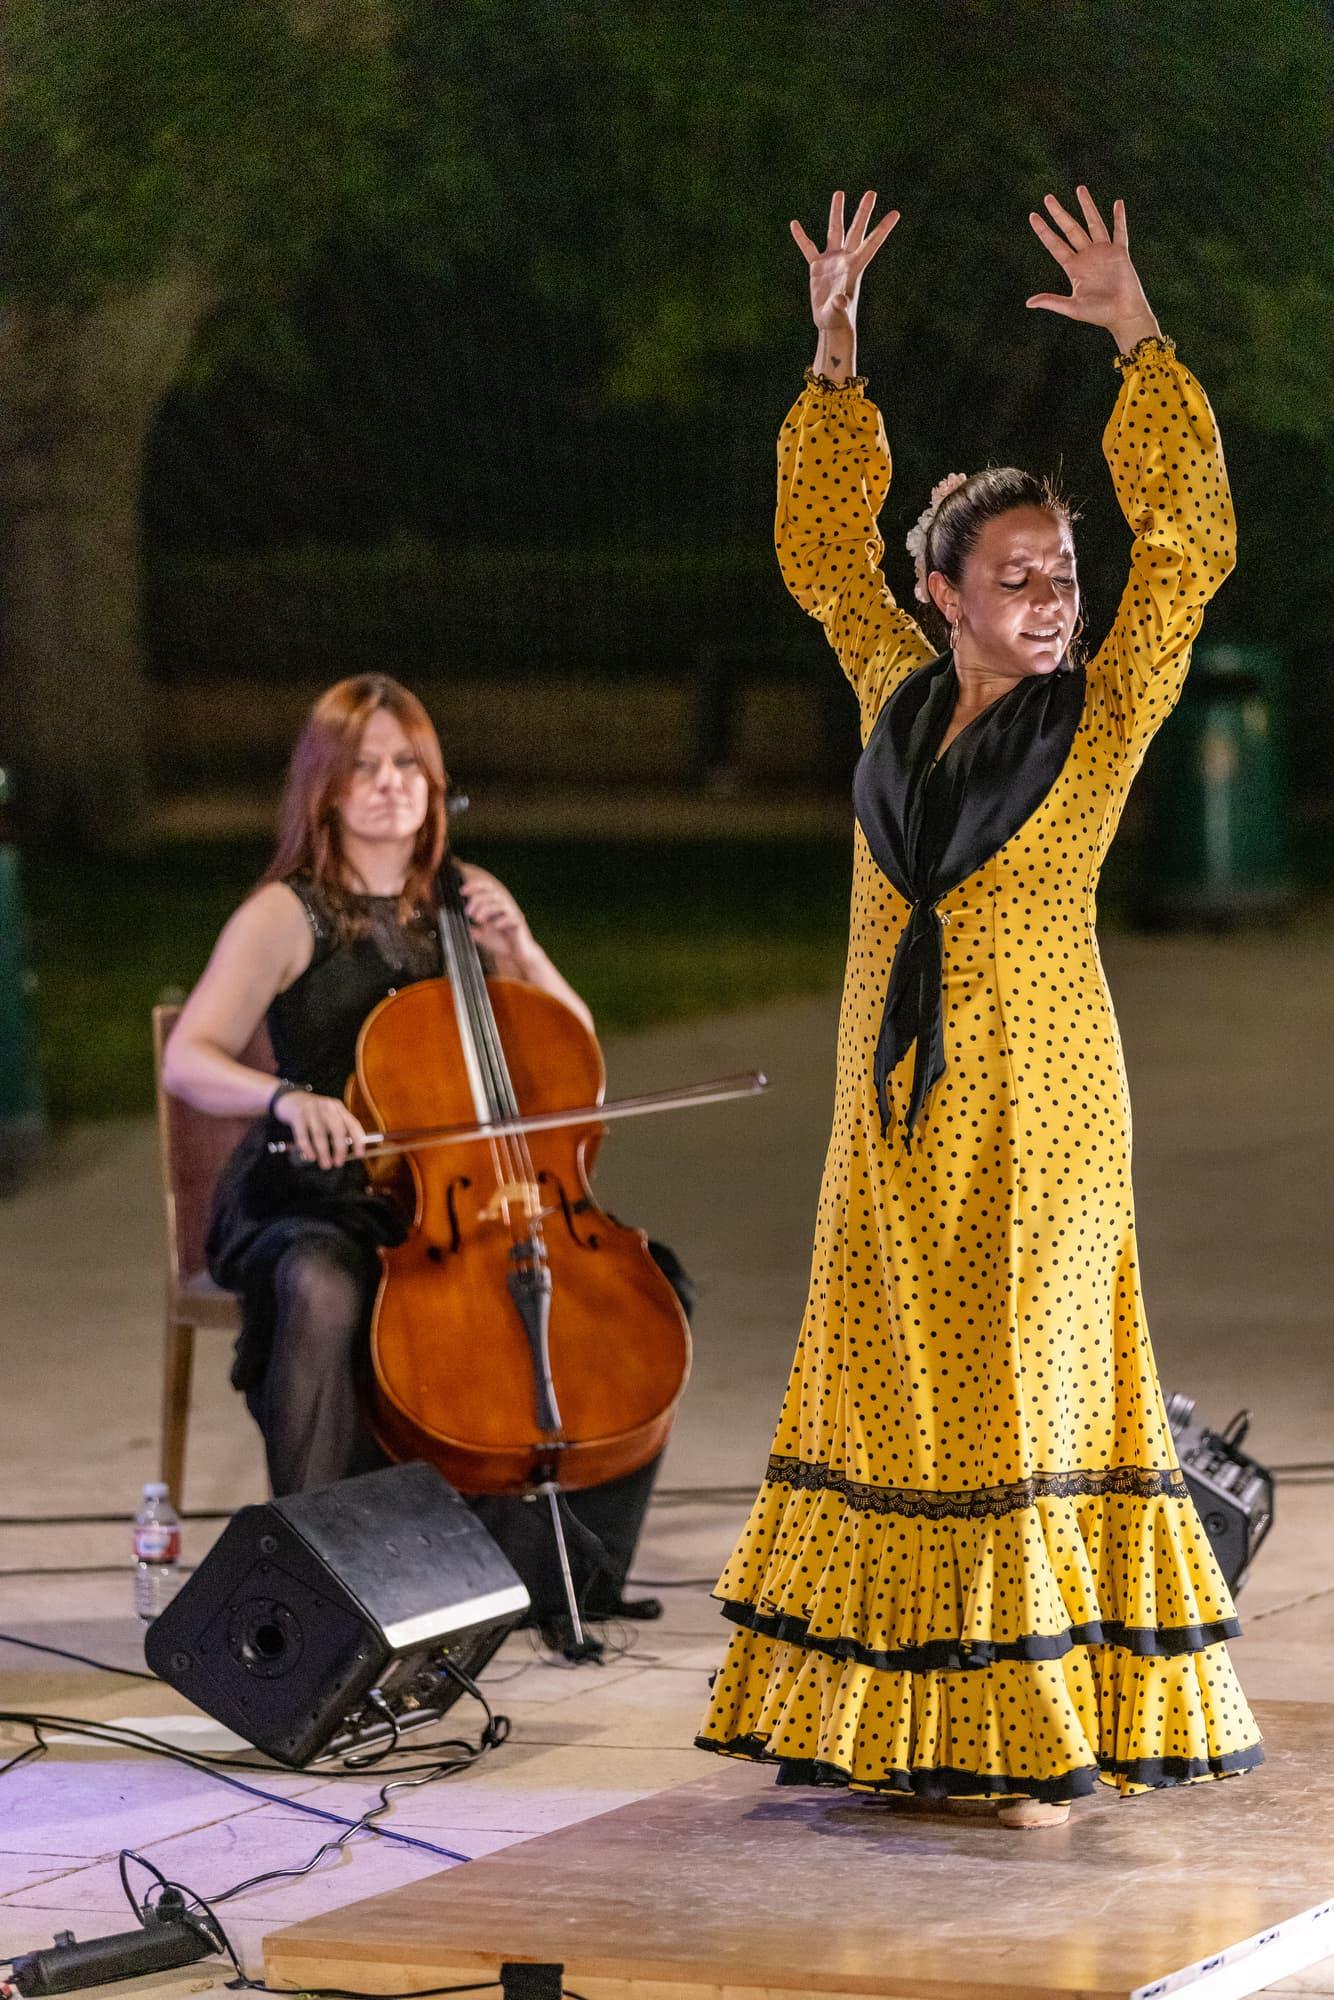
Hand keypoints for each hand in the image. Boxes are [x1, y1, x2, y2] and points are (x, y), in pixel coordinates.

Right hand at [276, 1089, 367, 1170]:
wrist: (290, 1098)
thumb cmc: (312, 1112)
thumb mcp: (328, 1115)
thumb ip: (337, 1129)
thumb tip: (343, 1152)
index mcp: (338, 1108)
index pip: (352, 1123)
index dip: (358, 1140)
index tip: (360, 1154)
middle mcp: (327, 1107)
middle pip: (337, 1128)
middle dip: (340, 1148)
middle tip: (338, 1162)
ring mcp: (311, 1110)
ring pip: (320, 1133)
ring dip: (323, 1152)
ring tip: (325, 1164)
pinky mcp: (297, 1116)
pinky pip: (303, 1135)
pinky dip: (307, 1148)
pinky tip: (310, 1156)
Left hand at [459, 867, 536, 969]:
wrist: (518, 956)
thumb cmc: (504, 944)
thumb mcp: (484, 936)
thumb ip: (475, 931)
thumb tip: (465, 927)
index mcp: (497, 906)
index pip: (487, 888)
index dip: (474, 886)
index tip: (462, 892)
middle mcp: (506, 907)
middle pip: (492, 893)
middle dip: (477, 900)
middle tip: (468, 912)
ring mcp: (513, 914)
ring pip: (500, 904)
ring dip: (486, 909)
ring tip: (478, 920)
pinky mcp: (519, 923)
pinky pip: (511, 917)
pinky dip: (501, 920)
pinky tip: (495, 926)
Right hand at [791, 189, 899, 335]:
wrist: (830, 324)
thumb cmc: (837, 319)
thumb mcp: (838, 312)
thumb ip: (840, 305)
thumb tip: (839, 302)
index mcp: (855, 267)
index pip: (872, 243)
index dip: (883, 228)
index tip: (896, 213)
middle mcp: (845, 259)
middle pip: (856, 230)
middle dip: (863, 212)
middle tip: (871, 192)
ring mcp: (832, 261)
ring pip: (835, 231)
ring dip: (837, 213)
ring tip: (839, 193)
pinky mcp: (817, 267)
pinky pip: (809, 248)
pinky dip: (802, 237)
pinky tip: (794, 224)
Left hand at [1026, 187, 1160, 353]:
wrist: (1124, 314)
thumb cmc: (1099, 314)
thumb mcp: (1073, 307)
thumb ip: (1052, 301)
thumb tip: (1029, 303)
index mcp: (1074, 268)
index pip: (1055, 245)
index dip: (1044, 231)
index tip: (1033, 216)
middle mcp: (1087, 256)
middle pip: (1070, 229)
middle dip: (1059, 213)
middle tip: (1048, 197)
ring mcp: (1104, 252)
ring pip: (1093, 223)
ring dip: (1087, 206)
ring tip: (1079, 188)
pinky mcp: (1120, 253)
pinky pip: (1120, 231)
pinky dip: (1119, 218)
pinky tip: (1117, 203)